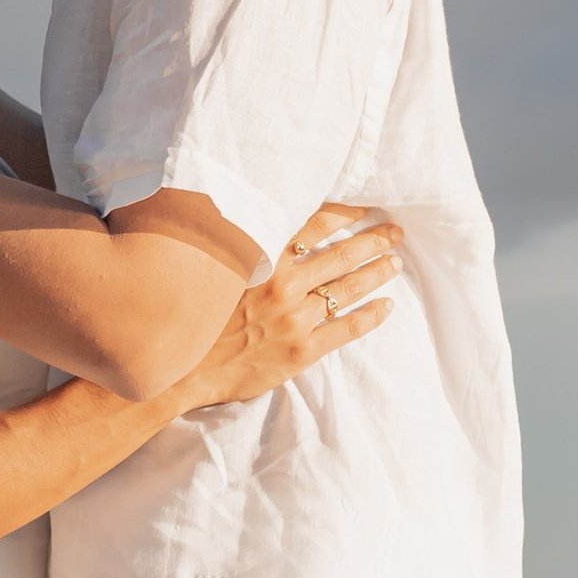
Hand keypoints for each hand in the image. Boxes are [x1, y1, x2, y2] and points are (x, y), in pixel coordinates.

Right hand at [176, 207, 401, 411]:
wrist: (182, 370)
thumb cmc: (196, 318)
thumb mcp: (215, 270)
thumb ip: (243, 247)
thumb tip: (259, 223)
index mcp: (263, 260)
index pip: (314, 226)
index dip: (346, 215)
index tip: (366, 207)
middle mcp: (283, 285)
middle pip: (340, 255)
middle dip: (373, 241)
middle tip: (395, 233)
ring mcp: (295, 318)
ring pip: (349, 289)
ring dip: (377, 273)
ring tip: (395, 263)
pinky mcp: (302, 350)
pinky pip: (347, 329)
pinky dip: (371, 316)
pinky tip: (387, 306)